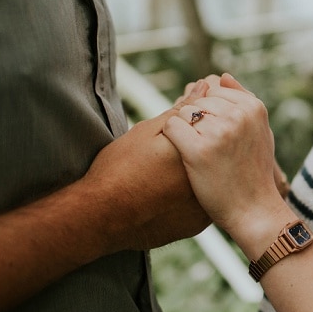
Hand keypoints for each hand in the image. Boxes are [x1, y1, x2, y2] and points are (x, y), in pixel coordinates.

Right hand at [81, 108, 209, 252]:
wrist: (99, 217)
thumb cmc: (118, 169)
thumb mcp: (148, 132)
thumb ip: (182, 110)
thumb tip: (204, 85)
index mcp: (199, 154)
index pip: (213, 132)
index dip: (197, 126)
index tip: (174, 133)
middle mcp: (208, 182)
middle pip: (213, 158)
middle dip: (200, 149)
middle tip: (167, 156)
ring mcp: (205, 208)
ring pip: (209, 182)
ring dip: (198, 173)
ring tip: (165, 174)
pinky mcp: (197, 225)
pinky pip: (200, 204)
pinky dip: (190, 197)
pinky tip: (169, 192)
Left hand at [163, 74, 286, 234]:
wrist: (253, 210)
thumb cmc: (253, 172)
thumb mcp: (259, 131)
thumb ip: (243, 101)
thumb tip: (222, 76)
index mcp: (254, 108)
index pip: (215, 89)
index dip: (209, 111)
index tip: (217, 135)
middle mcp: (238, 116)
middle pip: (197, 99)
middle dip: (195, 119)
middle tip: (207, 147)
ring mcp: (219, 132)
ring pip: (183, 112)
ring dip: (184, 131)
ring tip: (199, 153)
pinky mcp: (198, 150)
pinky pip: (172, 127)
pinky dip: (172, 140)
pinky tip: (184, 156)